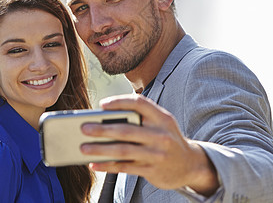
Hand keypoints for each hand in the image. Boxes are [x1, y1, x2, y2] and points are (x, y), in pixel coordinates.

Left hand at [80, 94, 218, 194]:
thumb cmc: (166, 139)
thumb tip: (104, 120)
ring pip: (123, 151)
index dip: (119, 102)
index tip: (102, 105)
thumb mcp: (162, 124)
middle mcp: (161, 135)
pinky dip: (107, 165)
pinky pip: (125, 167)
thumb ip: (141, 119)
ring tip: (83, 147)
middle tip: (83, 128)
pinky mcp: (152, 171)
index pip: (140, 104)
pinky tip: (94, 164)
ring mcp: (157, 154)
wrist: (190, 165)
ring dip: (100, 149)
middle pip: (126, 130)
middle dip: (102, 129)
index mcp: (162, 118)